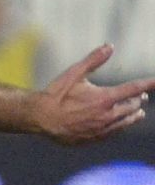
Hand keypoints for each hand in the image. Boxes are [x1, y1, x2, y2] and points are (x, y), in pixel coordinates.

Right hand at [34, 45, 153, 144]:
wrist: (40, 118)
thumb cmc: (56, 94)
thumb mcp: (74, 74)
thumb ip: (93, 60)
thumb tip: (110, 46)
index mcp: (104, 98)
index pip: (133, 89)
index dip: (148, 84)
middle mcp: (107, 115)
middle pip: (132, 107)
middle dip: (138, 100)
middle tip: (141, 97)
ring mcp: (101, 128)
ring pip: (126, 122)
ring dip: (134, 115)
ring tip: (139, 113)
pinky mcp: (94, 138)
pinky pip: (114, 133)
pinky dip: (121, 126)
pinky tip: (120, 125)